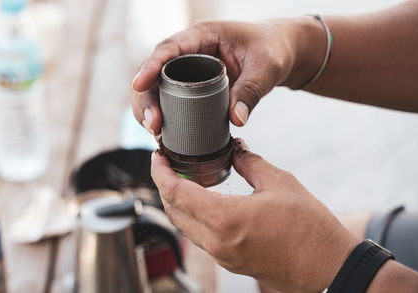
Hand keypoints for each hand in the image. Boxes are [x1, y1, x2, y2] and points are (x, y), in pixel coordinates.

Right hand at [131, 19, 315, 134]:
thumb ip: (251, 91)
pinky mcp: (191, 84)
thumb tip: (236, 120)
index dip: (150, 66)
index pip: (169, 48)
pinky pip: (168, 96)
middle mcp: (189, 50)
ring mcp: (187, 68)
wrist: (278, 51)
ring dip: (149, 108)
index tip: (139, 85)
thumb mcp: (265, 68)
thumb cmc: (271, 50)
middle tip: (152, 123)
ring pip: (156, 86)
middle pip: (154, 71)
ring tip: (155, 131)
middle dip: (146, 97)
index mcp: (202, 35)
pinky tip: (161, 133)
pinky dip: (161, 113)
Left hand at [151, 138, 358, 292]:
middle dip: (164, 185)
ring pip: (185, 226)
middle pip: (174, 211)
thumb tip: (235, 147)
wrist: (329, 267)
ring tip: (183, 178)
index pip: (175, 193)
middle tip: (167, 164)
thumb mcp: (279, 183)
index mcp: (224, 220)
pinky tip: (203, 199)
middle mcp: (216, 242)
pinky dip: (194, 216)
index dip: (160, 172)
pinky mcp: (230, 262)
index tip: (156, 157)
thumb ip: (249, 161)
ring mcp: (222, 256)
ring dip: (178, 202)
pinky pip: (200, 236)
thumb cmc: (310, 227)